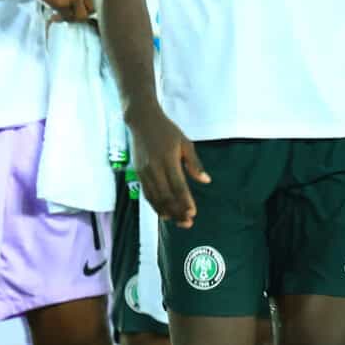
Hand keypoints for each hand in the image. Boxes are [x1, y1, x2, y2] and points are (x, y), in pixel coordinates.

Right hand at [27, 0, 94, 21]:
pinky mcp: (63, 3)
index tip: (82, 0)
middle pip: (92, 5)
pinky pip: (67, 17)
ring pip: (82, 14)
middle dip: (84, 9)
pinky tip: (55, 16)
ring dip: (74, 16)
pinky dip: (61, 18)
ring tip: (67, 15)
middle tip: (75, 10)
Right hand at [130, 104, 206, 227]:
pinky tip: (164, 213)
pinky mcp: (138, 173)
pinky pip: (147, 193)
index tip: (193, 213)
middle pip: (166, 196)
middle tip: (187, 223)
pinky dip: (155, 205)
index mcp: (168, 159)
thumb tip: (206, 180)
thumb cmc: (167, 131)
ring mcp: (144, 171)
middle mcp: (154, 168)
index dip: (185, 201)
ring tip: (177, 222)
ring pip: (155, 197)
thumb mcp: (185, 143)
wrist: (141, 121)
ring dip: (166, 211)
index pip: (178, 185)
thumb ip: (194, 163)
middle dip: (177, 212)